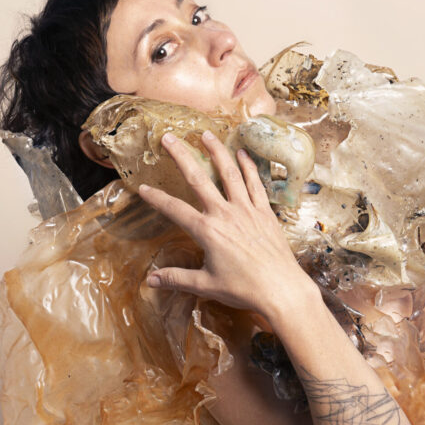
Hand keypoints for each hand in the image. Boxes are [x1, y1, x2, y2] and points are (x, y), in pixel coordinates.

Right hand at [137, 130, 314, 316]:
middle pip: (197, 178)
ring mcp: (247, 210)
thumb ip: (177, 278)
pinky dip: (248, 167)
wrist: (281, 289)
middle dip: (181, 155)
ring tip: (206, 134)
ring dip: (216, 151)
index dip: (156, 199)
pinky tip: (242, 153)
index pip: (174, 209)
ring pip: (228, 173)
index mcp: (206, 231)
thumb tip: (150, 280)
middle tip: (168, 137)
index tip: (143, 188)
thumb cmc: (244, 290)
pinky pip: (255, 184)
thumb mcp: (206, 285)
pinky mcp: (265, 212)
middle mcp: (225, 214)